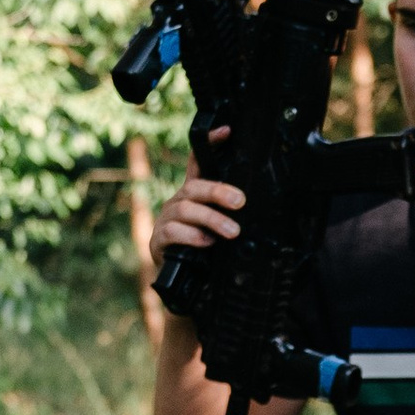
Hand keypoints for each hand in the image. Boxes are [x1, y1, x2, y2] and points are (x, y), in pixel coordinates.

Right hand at [148, 144, 243, 266]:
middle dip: (218, 191)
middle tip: (240, 201)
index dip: (209, 144)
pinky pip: (173, 232)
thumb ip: (230, 214)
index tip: (225, 132)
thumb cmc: (204, 251)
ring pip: (186, 209)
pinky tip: (206, 242)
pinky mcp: (159, 240)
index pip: (198, 163)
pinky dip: (192, 236)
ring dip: (211, 219)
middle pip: (195, 187)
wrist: (184, 282)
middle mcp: (179, 202)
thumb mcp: (220, 227)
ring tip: (231, 231)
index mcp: (194, 195)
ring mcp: (167, 220)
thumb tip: (255, 205)